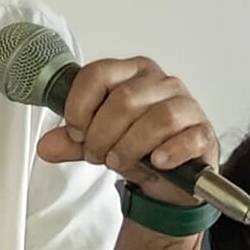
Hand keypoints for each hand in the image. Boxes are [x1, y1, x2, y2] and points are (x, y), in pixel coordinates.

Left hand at [37, 58, 219, 206]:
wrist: (170, 177)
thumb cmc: (138, 148)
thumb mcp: (99, 142)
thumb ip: (71, 143)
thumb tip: (46, 146)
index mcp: (133, 73)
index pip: (99, 73)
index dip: (81, 105)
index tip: (76, 131)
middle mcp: (161, 83)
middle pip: (125, 99)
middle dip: (103, 134)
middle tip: (97, 154)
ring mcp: (187, 106)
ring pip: (158, 118)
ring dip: (131, 146)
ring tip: (120, 161)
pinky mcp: (203, 132)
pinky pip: (188, 138)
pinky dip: (168, 153)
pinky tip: (156, 162)